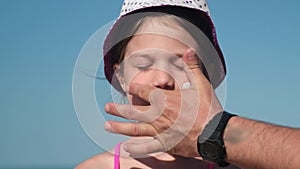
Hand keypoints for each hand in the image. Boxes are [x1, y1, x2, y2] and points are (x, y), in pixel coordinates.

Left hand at [104, 48, 222, 156]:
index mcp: (164, 99)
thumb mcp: (201, 84)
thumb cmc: (208, 108)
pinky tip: (126, 148)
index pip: (143, 91)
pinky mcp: (165, 144)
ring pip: (134, 128)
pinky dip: (136, 148)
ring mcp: (159, 130)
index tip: (130, 86)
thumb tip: (188, 50)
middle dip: (118, 109)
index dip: (136, 87)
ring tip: (106, 125)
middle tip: (107, 107)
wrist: (215, 133)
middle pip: (132, 111)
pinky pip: (146, 147)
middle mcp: (157, 114)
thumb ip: (192, 66)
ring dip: (119, 127)